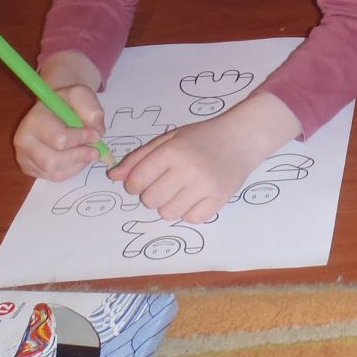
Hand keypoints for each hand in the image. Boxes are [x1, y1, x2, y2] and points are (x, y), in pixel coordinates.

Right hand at [14, 51, 106, 181]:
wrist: (54, 107)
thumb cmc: (67, 102)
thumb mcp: (81, 95)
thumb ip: (91, 111)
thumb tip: (97, 133)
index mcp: (34, 120)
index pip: (59, 139)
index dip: (81, 139)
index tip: (96, 135)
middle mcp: (23, 140)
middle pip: (52, 161)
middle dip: (79, 156)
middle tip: (95, 150)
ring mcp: (24, 156)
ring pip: (53, 172)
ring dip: (77, 165)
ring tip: (88, 153)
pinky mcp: (29, 168)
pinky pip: (53, 177)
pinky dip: (71, 170)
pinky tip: (78, 159)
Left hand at [106, 92, 300, 223]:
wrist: (242, 138)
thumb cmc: (203, 137)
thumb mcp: (170, 138)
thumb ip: (140, 157)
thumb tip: (114, 177)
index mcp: (172, 151)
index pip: (136, 181)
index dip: (135, 183)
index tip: (146, 178)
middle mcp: (187, 169)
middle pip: (150, 200)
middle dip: (153, 194)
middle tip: (168, 182)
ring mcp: (205, 186)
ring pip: (168, 213)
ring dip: (170, 204)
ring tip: (182, 189)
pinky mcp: (219, 199)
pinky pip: (191, 218)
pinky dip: (190, 211)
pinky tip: (196, 196)